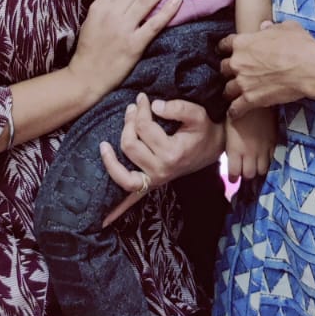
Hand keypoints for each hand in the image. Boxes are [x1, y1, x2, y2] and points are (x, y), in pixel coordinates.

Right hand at [67, 0, 182, 101]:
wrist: (85, 77)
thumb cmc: (90, 48)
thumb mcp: (92, 20)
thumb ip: (108, 3)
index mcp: (99, 5)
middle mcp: (111, 14)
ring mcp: (122, 29)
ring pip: (146, 1)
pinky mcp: (134, 45)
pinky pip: (154, 24)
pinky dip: (167, 11)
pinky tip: (178, 0)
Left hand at [100, 94, 224, 224]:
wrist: (212, 148)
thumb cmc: (203, 130)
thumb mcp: (197, 114)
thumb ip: (178, 108)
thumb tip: (154, 106)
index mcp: (172, 153)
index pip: (144, 128)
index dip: (141, 109)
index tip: (143, 98)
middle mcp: (161, 169)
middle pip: (129, 145)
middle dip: (128, 123)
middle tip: (132, 109)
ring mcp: (154, 180)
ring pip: (122, 170)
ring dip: (111, 155)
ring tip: (106, 142)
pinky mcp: (150, 185)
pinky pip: (130, 198)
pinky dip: (117, 208)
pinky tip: (102, 217)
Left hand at [221, 20, 314, 119]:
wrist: (308, 67)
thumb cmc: (299, 45)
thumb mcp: (286, 28)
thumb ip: (271, 28)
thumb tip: (265, 26)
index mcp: (243, 43)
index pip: (224, 44)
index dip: (225, 48)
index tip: (225, 51)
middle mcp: (238, 62)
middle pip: (224, 68)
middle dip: (229, 71)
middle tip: (237, 73)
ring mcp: (243, 82)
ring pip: (227, 89)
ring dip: (231, 91)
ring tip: (235, 94)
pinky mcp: (251, 99)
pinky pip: (236, 108)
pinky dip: (235, 111)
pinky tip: (235, 113)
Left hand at [225, 107, 276, 180]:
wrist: (257, 100)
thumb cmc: (238, 109)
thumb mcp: (228, 126)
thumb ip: (230, 142)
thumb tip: (227, 151)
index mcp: (234, 149)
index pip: (234, 173)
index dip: (234, 176)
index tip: (234, 176)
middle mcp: (248, 153)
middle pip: (249, 175)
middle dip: (246, 175)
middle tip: (244, 170)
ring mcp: (262, 149)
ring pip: (262, 170)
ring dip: (258, 169)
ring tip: (255, 164)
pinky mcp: (273, 143)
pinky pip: (273, 160)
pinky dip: (269, 161)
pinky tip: (266, 157)